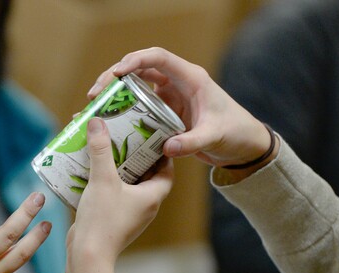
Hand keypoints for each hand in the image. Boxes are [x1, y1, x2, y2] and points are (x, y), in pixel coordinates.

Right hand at [69, 117, 173, 263]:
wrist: (88, 256)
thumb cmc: (103, 220)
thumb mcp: (102, 180)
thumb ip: (100, 150)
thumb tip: (97, 121)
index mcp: (153, 196)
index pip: (166, 169)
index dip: (161, 152)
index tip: (151, 136)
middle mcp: (145, 207)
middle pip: (146, 175)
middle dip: (136, 157)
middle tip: (125, 137)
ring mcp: (129, 215)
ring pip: (128, 186)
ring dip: (119, 169)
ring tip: (106, 151)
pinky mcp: (113, 221)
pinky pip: (114, 196)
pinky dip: (106, 183)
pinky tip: (91, 172)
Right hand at [88, 47, 276, 168]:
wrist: (243, 145)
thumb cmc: (235, 133)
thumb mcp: (214, 136)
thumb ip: (192, 142)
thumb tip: (168, 149)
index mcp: (191, 78)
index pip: (158, 58)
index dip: (135, 60)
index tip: (116, 74)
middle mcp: (177, 83)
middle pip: (140, 68)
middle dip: (114, 77)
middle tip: (95, 93)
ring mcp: (170, 97)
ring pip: (136, 85)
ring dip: (115, 92)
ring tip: (95, 105)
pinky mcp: (166, 111)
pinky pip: (139, 105)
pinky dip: (123, 109)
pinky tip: (108, 120)